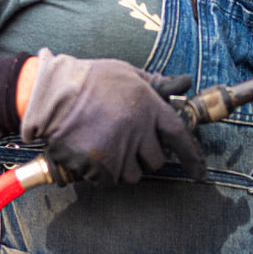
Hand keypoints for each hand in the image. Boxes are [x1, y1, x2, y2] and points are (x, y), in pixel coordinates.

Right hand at [19, 49, 204, 184]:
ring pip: (132, 175)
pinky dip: (101, 173)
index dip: (192, 156)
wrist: (52, 93)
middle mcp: (138, 130)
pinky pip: (108, 180)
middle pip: (156, 161)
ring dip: (123, 167)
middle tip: (126, 143)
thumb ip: (154, 83)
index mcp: (149, 107)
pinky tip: (89, 152)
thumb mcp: (127, 73)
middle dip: (145, 157)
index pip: (180, 136)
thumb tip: (182, 82)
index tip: (200, 171)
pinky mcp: (98, 166)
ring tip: (105, 145)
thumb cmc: (89, 80)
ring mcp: (118, 150)